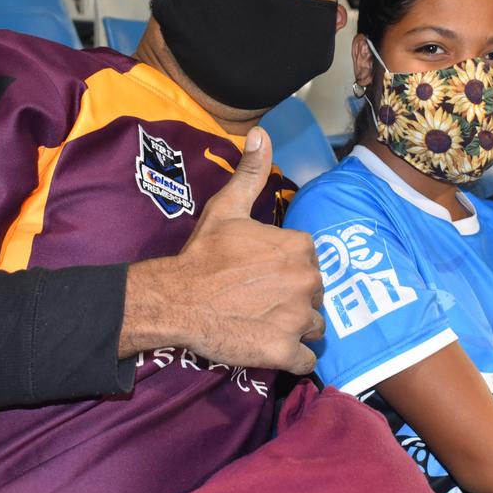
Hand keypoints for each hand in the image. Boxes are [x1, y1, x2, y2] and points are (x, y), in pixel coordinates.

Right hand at [119, 126, 321, 374]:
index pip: (312, 262)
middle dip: (296, 298)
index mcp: (300, 247)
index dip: (290, 269)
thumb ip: (251, 172)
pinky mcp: (286, 352)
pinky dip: (293, 358)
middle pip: (316, 294)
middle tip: (262, 300)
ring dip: (296, 328)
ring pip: (315, 326)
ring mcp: (299, 318)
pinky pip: (307, 360)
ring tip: (265, 323)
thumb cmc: (203, 254)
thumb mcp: (227, 207)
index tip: (265, 274)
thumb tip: (262, 132)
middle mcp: (308, 281)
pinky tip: (271, 348)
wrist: (177, 299)